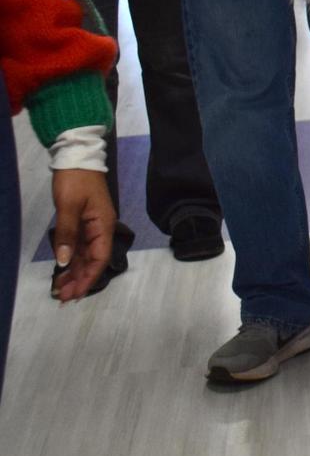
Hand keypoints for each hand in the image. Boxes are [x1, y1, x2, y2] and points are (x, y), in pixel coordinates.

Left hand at [50, 169, 114, 301]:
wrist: (76, 157)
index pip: (99, 258)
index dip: (89, 278)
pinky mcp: (82, 223)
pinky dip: (71, 261)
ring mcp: (91, 226)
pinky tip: (62, 271)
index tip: (76, 294)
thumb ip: (66, 234)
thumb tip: (63, 262)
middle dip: (80, 280)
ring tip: (60, 289)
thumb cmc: (75, 180)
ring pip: (84, 256)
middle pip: (93, 260)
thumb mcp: (69, 206)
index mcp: (103, 225)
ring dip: (74, 272)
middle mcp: (100, 229)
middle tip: (63, 298)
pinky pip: (78, 247)